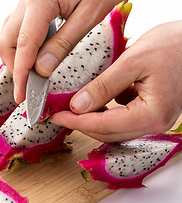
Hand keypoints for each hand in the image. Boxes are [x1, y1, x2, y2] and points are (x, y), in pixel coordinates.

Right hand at [0, 0, 122, 102]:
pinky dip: (22, 46)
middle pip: (6, 41)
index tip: (22, 96)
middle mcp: (26, 1)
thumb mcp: (89, 15)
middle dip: (16, 67)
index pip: (24, 45)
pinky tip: (36, 54)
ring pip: (8, 35)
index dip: (21, 74)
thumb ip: (63, 43)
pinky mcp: (30, 5)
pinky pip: (17, 29)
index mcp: (40, 2)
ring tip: (34, 72)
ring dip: (17, 57)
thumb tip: (41, 71)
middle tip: (32, 84)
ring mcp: (25, 2)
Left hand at [50, 21, 181, 141]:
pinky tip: (94, 101)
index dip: (76, 121)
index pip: (104, 125)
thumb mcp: (133, 61)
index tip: (56, 115)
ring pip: (113, 129)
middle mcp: (155, 123)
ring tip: (71, 108)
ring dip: (91, 121)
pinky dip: (104, 114)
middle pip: (108, 133)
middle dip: (80, 124)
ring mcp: (154, 120)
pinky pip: (121, 120)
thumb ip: (104, 85)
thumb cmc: (174, 45)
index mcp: (152, 114)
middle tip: (59, 113)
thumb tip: (78, 105)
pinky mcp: (150, 112)